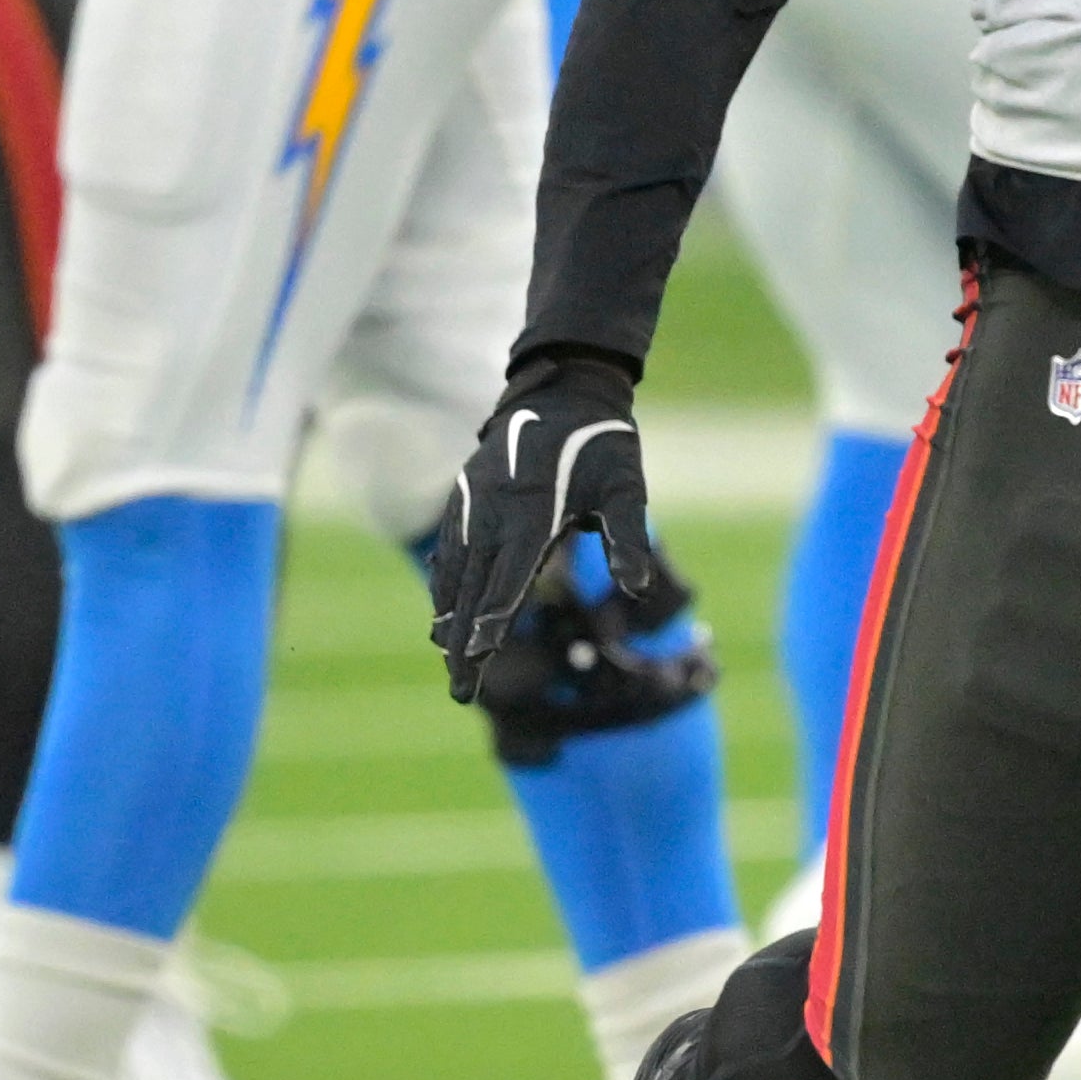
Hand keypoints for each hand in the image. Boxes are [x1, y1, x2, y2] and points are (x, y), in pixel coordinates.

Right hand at [429, 353, 682, 700]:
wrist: (566, 388)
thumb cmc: (603, 444)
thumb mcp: (626, 487)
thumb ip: (627, 537)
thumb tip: (637, 589)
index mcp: (531, 512)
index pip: (506, 580)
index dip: (491, 622)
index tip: (477, 659)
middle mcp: (493, 511)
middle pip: (472, 589)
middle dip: (464, 643)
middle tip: (461, 691)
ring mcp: (473, 502)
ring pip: (454, 572)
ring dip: (449, 619)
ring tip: (449, 661)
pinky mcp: (466, 494)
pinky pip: (450, 548)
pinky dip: (446, 583)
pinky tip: (443, 612)